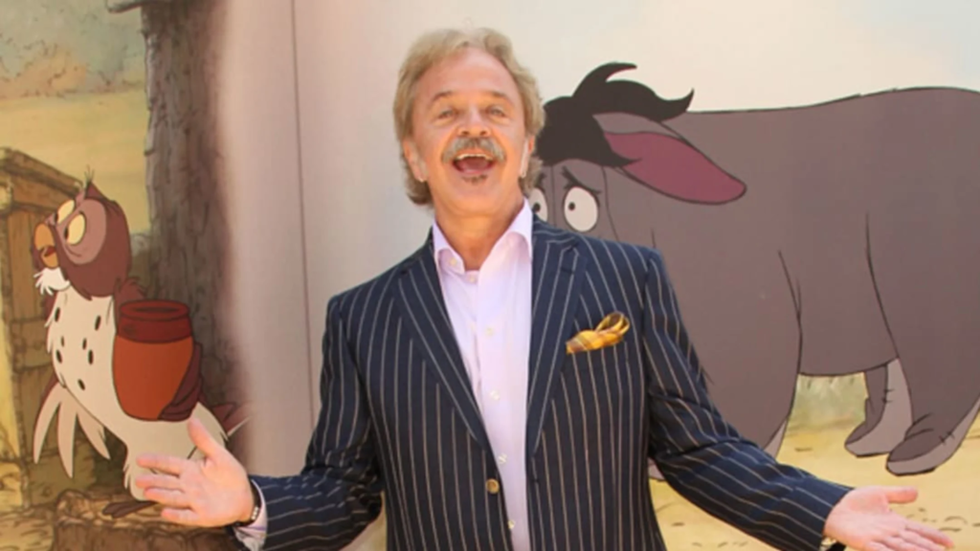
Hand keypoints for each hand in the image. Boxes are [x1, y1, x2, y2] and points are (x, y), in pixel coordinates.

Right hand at [134, 417, 253, 526]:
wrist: (244, 497)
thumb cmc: (230, 476)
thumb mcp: (219, 454)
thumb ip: (204, 439)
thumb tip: (192, 420)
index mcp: (190, 469)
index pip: (170, 464)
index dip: (156, 461)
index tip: (140, 459)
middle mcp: (188, 486)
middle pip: (168, 482)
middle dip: (154, 481)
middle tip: (139, 480)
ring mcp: (194, 501)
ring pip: (175, 498)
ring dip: (162, 495)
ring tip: (148, 492)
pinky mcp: (202, 515)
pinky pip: (187, 516)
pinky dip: (177, 515)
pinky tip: (166, 512)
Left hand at [824, 486, 953, 549]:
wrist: (832, 506)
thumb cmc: (854, 502)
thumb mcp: (879, 493)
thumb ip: (898, 494)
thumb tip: (917, 491)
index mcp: (895, 523)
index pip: (919, 530)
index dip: (933, 536)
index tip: (949, 543)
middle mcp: (889, 533)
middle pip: (913, 541)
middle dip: (927, 547)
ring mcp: (878, 538)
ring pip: (901, 547)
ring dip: (914, 550)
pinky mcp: (864, 542)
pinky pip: (879, 549)